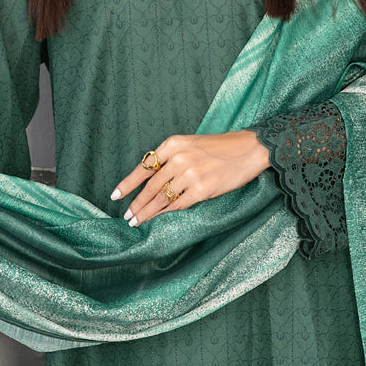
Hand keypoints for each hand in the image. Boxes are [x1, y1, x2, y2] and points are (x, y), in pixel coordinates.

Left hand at [111, 130, 270, 226]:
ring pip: (161, 198)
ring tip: (136, 222)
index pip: (144, 166)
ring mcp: (190, 174)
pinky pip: (177, 206)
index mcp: (173, 144)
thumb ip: (172, 158)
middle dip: (136, 203)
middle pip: (150, 186)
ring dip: (147, 212)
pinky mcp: (202, 189)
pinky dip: (165, 215)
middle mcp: (179, 158)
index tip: (115, 195)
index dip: (128, 184)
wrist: (250, 149)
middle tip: (127, 216)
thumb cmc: (222, 148)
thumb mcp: (192, 144)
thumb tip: (153, 180)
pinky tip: (157, 220)